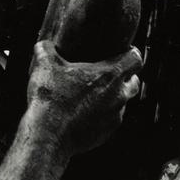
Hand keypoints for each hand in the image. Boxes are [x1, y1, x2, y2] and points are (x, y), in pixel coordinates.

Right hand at [25, 40, 142, 156]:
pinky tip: (84, 113)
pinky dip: (102, 115)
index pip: (135, 59)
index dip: (131, 52)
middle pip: (134, 82)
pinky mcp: (107, 133)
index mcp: (109, 75)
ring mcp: (114, 117)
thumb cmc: (50, 97)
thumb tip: (43, 45)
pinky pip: (110, 120)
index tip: (122, 51)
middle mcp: (118, 96)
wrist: (48, 134)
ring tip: (93, 94)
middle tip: (107, 72)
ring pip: (123, 103)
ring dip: (113, 97)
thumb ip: (46, 49)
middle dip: (126, 76)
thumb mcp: (44, 65)